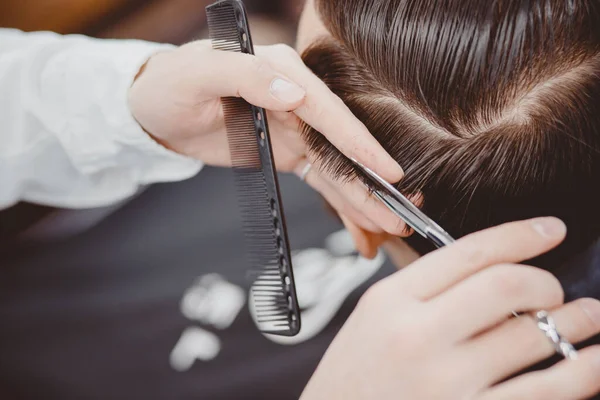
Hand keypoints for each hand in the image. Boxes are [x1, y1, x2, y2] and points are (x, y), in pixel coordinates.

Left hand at [128, 41, 406, 252]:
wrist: (152, 112)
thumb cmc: (169, 87)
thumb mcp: (196, 76)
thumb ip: (243, 76)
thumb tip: (295, 93)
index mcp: (279, 70)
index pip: (327, 108)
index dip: (358, 141)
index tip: (387, 169)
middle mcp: (296, 98)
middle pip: (341, 143)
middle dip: (371, 179)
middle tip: (401, 211)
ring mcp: (296, 127)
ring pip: (336, 167)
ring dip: (361, 198)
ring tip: (390, 226)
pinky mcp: (289, 151)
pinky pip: (321, 179)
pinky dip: (340, 203)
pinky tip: (360, 224)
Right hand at [301, 218, 599, 399]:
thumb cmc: (355, 379)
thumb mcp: (372, 317)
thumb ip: (424, 289)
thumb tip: (496, 269)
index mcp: (390, 301)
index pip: (468, 252)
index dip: (520, 235)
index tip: (551, 229)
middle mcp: (418, 337)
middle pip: (507, 286)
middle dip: (547, 281)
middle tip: (556, 288)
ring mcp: (446, 383)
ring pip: (535, 336)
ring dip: (577, 321)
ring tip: (589, 315)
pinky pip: (546, 392)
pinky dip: (584, 372)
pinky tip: (595, 360)